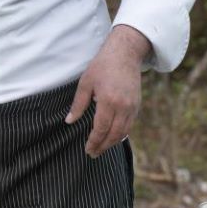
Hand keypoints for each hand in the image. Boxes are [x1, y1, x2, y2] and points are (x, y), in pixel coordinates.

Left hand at [66, 25, 151, 157]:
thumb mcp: (85, 82)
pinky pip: (130, 125)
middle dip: (103, 146)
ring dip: (112, 143)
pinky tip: (112, 137)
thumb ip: (78, 104)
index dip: (94, 141)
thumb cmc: (102, 66)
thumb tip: (69, 121)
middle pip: (113, 134)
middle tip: (93, 154)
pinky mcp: (137, 105)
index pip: (100, 128)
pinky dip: (121, 134)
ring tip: (101, 148)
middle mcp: (123, 106)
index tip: (88, 150)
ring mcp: (132, 106)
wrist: (125, 54)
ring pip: (123, 132)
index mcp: (108, 101)